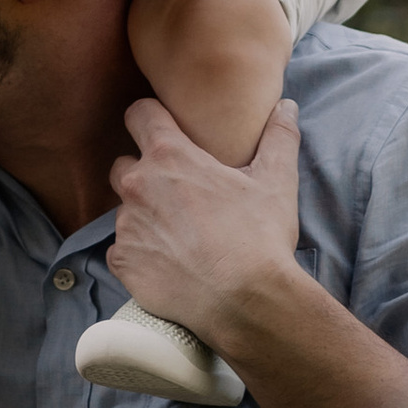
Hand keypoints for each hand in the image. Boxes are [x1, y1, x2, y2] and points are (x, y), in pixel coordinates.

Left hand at [107, 94, 302, 343]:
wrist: (243, 301)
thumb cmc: (259, 237)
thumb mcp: (276, 180)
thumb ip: (279, 136)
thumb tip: (286, 106)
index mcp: (169, 156)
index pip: (139, 114)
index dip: (150, 118)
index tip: (163, 129)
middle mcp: (138, 185)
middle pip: (123, 164)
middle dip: (143, 172)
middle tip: (175, 191)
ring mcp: (125, 226)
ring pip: (124, 210)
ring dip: (144, 216)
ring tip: (178, 234)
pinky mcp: (122, 262)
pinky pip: (121, 250)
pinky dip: (140, 253)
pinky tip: (168, 263)